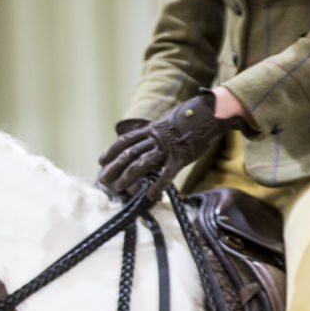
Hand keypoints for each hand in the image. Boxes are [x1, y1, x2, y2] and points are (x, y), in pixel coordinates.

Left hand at [97, 90, 247, 201]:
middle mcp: (155, 138)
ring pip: (142, 163)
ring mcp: (167, 148)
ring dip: (128, 177)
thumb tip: (141, 143)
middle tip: (103, 181)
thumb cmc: (187, 121)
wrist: (209, 114)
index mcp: (150, 130)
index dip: (111, 151)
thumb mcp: (165, 123)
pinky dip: (157, 185)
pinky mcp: (180, 157)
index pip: (125, 141)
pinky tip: (150, 195)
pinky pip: (167, 174)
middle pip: (128, 154)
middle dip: (113, 168)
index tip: (100, 161)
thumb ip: (152, 134)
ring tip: (119, 189)